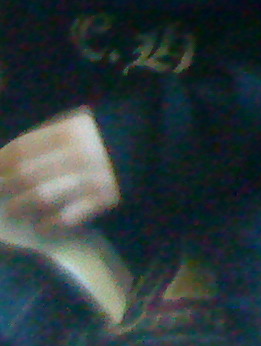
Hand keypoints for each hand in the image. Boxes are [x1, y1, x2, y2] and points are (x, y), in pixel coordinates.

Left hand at [0, 110, 119, 233]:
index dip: (0, 163)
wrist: (159, 137)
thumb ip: (51, 133)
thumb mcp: (83, 119)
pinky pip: (69, 216)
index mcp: (69, 130)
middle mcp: (76, 154)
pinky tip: (42, 225)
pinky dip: (51, 223)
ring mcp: (90, 177)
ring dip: (21, 207)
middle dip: (4, 187)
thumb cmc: (113, 127)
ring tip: (14, 210)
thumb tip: (12, 155)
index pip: (22, 149)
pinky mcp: (105, 197)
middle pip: (26, 175)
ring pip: (42, 197)